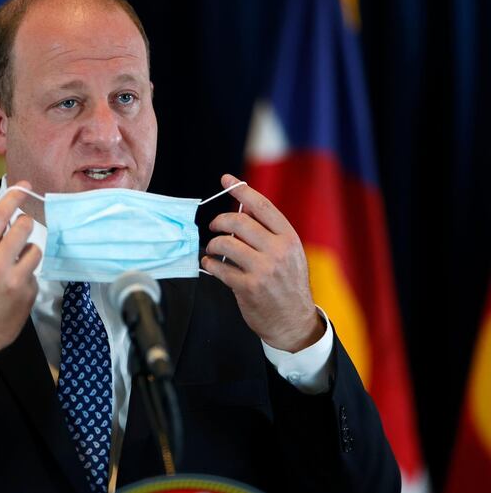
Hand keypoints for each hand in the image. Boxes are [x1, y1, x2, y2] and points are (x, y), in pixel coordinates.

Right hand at [0, 181, 41, 366]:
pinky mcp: (28, 295)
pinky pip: (34, 273)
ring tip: (13, 262)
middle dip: (23, 224)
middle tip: (19, 229)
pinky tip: (10, 287)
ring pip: (35, 249)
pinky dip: (24, 275)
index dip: (15, 196)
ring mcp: (16, 281)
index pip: (0, 214)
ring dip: (26, 251)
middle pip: (25, 227)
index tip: (25, 186)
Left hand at [201, 174, 322, 351]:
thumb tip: (241, 209)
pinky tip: (209, 263)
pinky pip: (219, 268)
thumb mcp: (288, 254)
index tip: (226, 180)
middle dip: (220, 221)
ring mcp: (264, 270)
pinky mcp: (249, 288)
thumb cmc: (287, 284)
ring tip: (212, 248)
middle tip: (214, 226)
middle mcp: (278, 251)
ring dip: (213, 243)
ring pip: (226, 243)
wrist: (294, 322)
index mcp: (288, 238)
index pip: (262, 206)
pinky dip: (209, 263)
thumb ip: (267, 233)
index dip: (241, 190)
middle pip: (239, 221)